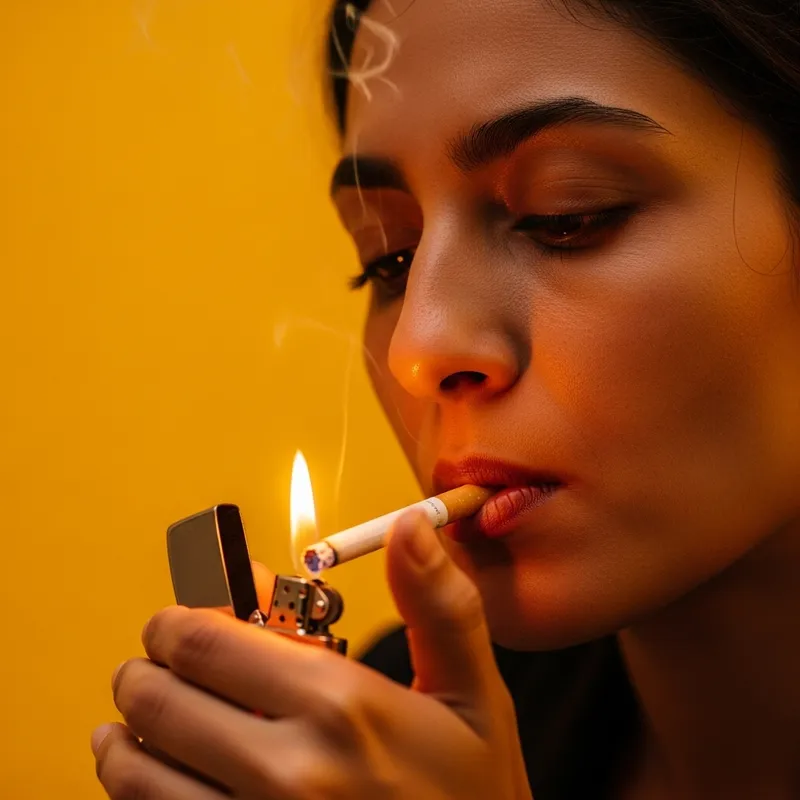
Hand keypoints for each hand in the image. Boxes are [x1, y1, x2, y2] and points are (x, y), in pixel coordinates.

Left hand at [91, 511, 532, 798]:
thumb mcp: (474, 698)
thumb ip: (438, 606)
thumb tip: (409, 525)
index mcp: (343, 707)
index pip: (209, 640)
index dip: (179, 618)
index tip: (181, 616)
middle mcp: (289, 773)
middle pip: (160, 698)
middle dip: (146, 669)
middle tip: (154, 664)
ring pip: (136, 771)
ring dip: (124, 736)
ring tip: (132, 722)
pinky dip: (136, 791)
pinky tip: (152, 779)